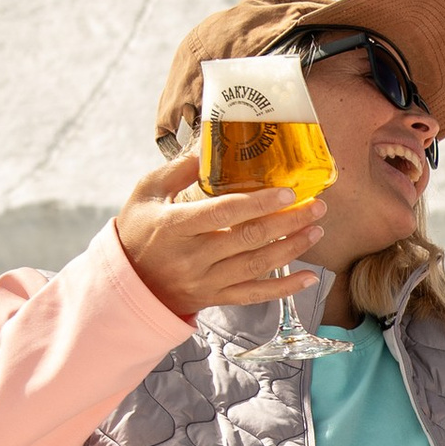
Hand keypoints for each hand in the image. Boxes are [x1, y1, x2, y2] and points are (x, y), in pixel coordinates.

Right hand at [116, 156, 328, 323]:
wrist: (128, 282)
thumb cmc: (137, 230)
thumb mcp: (147, 192)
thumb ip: (178, 170)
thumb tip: (209, 148)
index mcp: (175, 225)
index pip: (223, 212)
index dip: (259, 203)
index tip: (288, 191)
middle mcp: (192, 256)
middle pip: (249, 239)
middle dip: (288, 222)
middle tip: (316, 206)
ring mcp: (205, 281)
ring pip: (257, 266)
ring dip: (292, 248)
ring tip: (316, 230)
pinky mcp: (215, 297)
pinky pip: (254, 295)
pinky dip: (284, 289)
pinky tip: (309, 277)